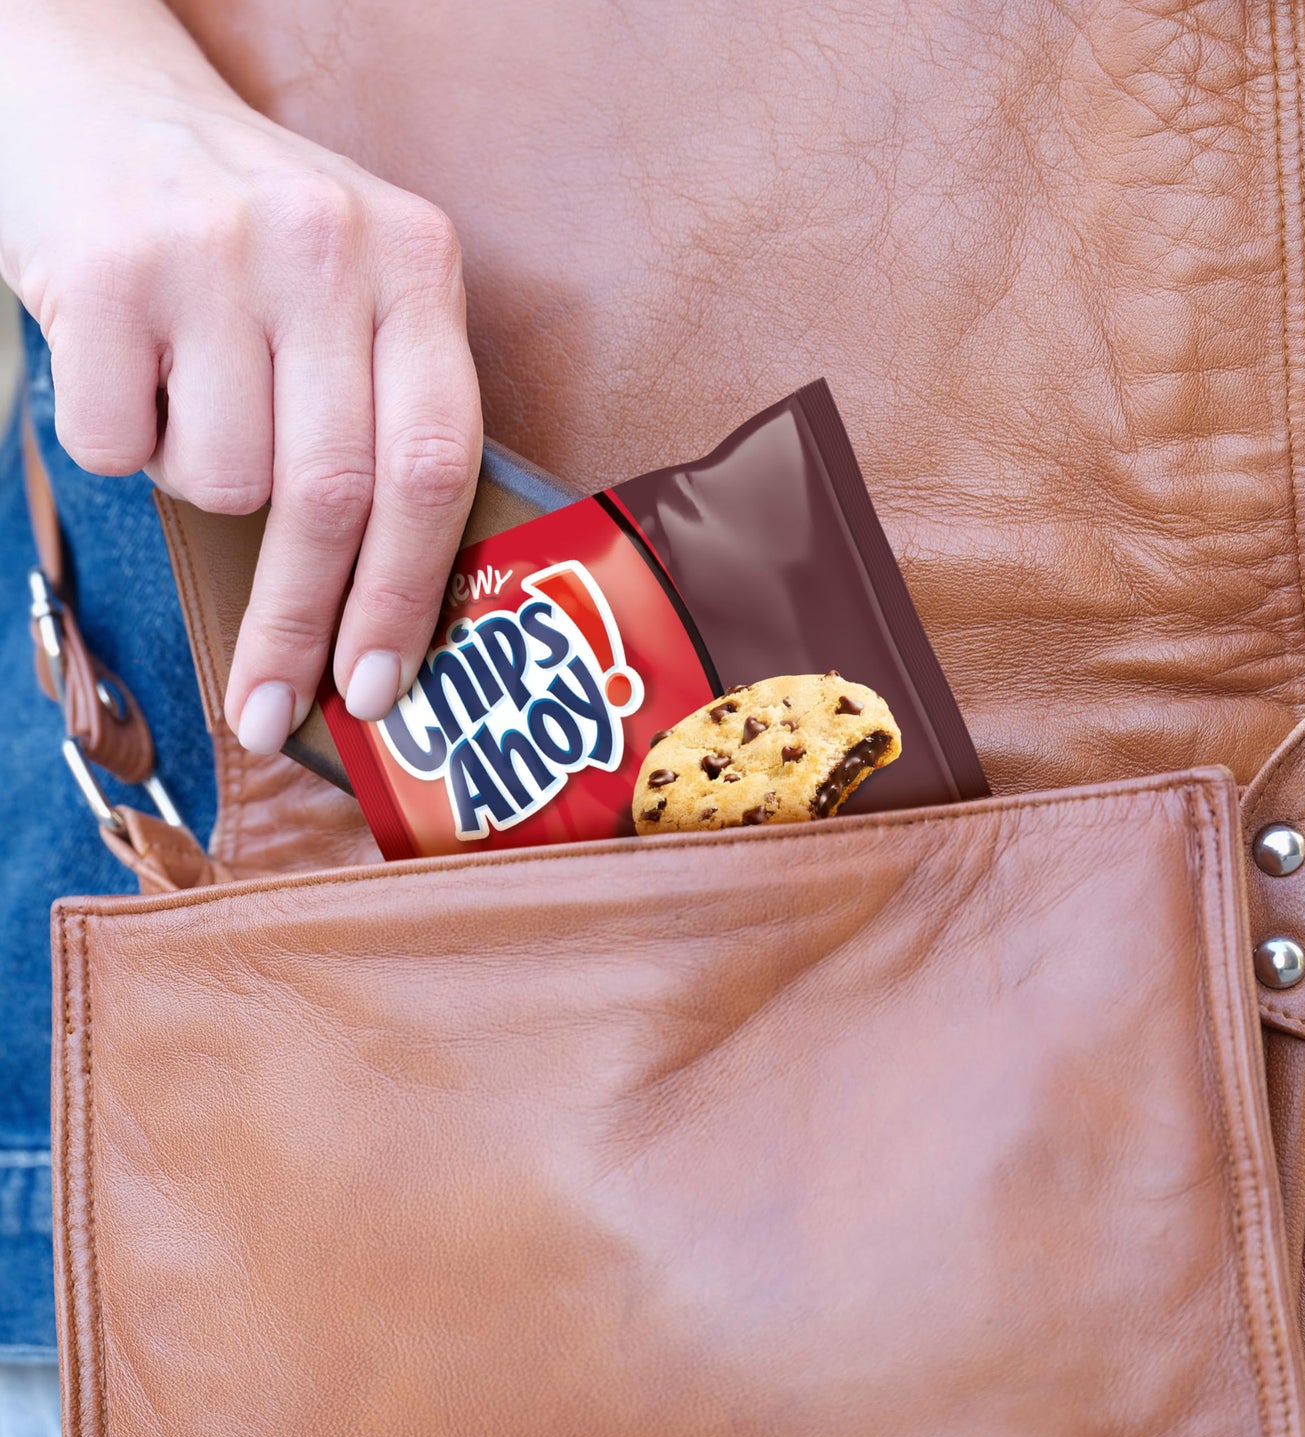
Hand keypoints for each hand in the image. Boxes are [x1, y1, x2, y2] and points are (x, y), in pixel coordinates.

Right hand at [0, 0, 482, 752]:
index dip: (407, 596)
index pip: (435, 465)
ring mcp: (215, 252)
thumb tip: (381, 608)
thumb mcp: (354, 289)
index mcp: (415, 266)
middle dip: (300, 623)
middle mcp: (328, 250)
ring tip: (193, 397)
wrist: (99, 93)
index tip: (377, 690)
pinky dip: (119, 442)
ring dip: (203, 482)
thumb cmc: (248, 236)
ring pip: (222, 479)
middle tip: (270, 706)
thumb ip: (387, 407)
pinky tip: (129, 367)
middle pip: (334, 497)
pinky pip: (118, 446)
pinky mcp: (106, 268)